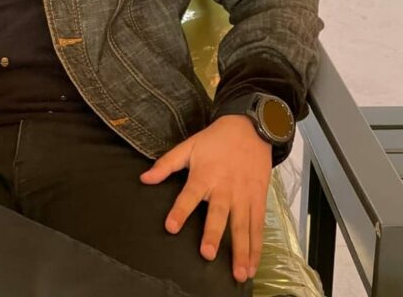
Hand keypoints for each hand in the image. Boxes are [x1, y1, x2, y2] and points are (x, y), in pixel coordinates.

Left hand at [140, 115, 271, 282]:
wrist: (249, 128)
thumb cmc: (215, 140)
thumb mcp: (189, 146)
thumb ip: (166, 164)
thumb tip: (144, 179)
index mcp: (205, 175)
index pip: (189, 195)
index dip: (180, 210)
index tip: (171, 226)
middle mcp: (225, 188)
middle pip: (218, 213)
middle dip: (213, 234)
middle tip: (207, 254)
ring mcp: (244, 196)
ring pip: (243, 226)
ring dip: (241, 250)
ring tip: (239, 273)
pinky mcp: (258, 200)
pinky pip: (258, 227)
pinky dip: (257, 247)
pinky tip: (253, 265)